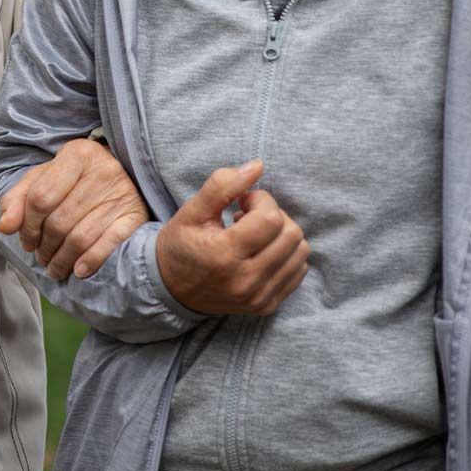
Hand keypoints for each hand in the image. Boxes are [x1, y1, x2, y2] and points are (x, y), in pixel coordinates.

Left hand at [0, 138, 150, 280]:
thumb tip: (5, 226)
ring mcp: (122, 192)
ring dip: (62, 260)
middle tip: (41, 256)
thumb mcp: (45, 178)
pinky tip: (79, 270)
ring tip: (55, 267)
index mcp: (77, 154)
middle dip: (44, 247)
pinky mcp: (136, 215)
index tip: (26, 240)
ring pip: (80, 238)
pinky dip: (90, 261)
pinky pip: (109, 244)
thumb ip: (19, 198)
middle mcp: (102, 170)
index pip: (40, 197)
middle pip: (58, 222)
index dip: (27, 226)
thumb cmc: (78, 179)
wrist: (128, 174)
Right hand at [154, 160, 309, 314]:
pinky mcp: (267, 305)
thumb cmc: (181, 245)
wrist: (171, 290)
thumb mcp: (192, 211)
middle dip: (273, 215)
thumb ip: (223, 185)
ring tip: (255, 236)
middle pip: (291, 234)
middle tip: (248, 217)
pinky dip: (286, 254)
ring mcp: (259, 296)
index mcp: (224, 255)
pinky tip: (262, 251)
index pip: (270, 218)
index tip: (242, 201)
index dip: (261, 200)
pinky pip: (298, 270)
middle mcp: (245, 280)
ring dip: (282, 234)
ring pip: (300, 251)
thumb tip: (258, 165)